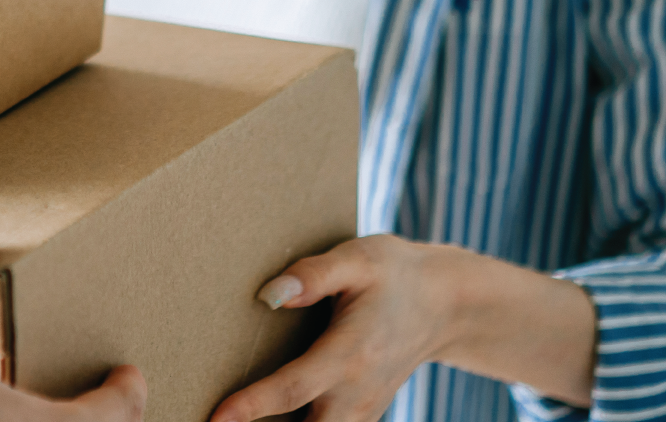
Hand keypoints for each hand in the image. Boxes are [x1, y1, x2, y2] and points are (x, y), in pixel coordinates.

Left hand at [210, 235, 595, 421]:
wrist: (447, 304)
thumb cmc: (396, 274)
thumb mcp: (358, 260)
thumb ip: (312, 276)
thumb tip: (268, 295)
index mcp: (350, 353)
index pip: (294, 388)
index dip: (253, 405)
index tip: (218, 416)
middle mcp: (356, 392)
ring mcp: (362, 408)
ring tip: (235, 420)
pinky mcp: (361, 412)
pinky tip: (265, 418)